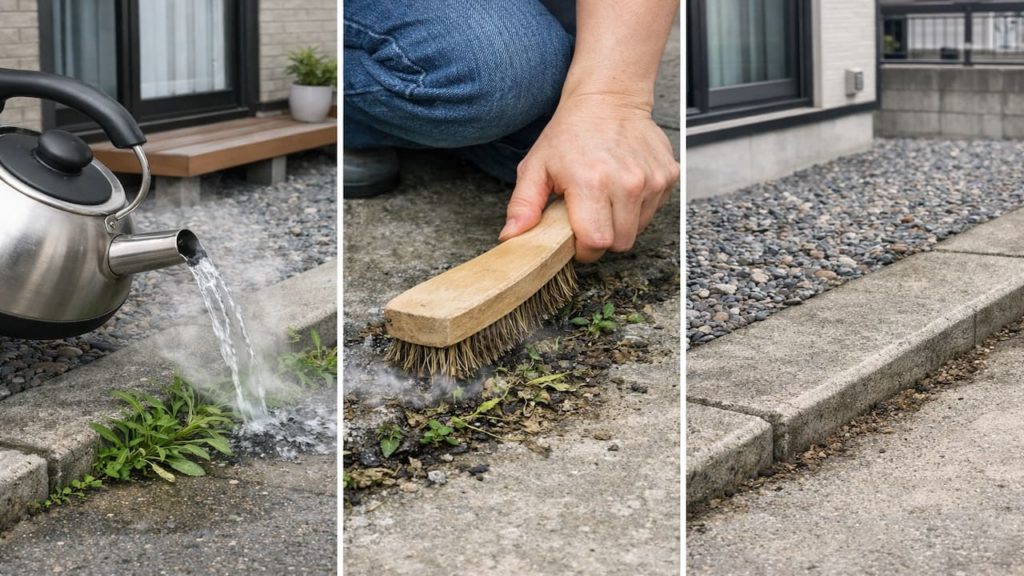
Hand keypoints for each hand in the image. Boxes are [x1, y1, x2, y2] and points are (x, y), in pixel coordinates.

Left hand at [498, 94, 678, 262]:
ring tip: (605, 198)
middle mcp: (627, 182)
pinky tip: (623, 186)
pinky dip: (638, 207)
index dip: (583, 248)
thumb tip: (511, 236)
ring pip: (638, 230)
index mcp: (591, 182)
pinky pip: (652, 211)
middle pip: (620, 243)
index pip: (595, 243)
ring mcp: (652, 180)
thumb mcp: (536, 167)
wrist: (608, 99)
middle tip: (588, 216)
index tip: (576, 237)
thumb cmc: (570, 133)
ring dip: (620, 223)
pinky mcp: (668, 176)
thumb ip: (523, 205)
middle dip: (602, 238)